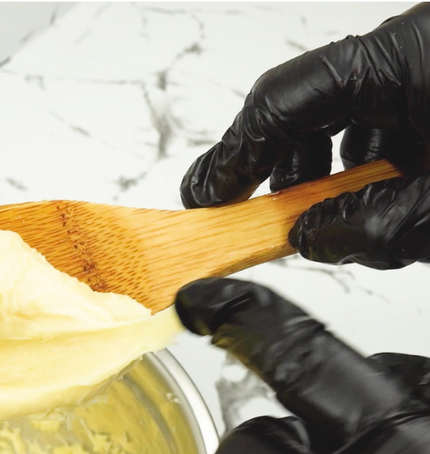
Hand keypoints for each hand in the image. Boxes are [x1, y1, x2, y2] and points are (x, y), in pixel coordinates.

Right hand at [180, 4, 429, 267]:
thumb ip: (376, 226)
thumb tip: (309, 237)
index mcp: (400, 58)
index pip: (280, 99)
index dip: (236, 155)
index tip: (212, 199)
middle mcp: (409, 49)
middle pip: (310, 102)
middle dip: (281, 165)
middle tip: (254, 216)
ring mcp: (425, 62)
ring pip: (350, 108)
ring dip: (328, 164)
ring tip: (328, 215)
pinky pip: (389, 111)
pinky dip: (372, 155)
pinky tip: (382, 194)